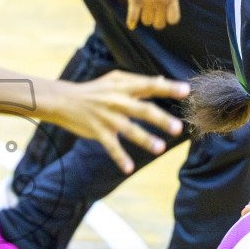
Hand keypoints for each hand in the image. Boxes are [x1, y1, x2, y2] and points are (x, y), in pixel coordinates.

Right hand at [49, 71, 188, 173]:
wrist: (63, 100)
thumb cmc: (93, 90)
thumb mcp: (114, 80)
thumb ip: (138, 81)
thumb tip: (162, 80)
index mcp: (123, 86)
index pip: (149, 85)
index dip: (168, 88)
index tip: (186, 91)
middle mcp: (117, 101)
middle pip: (142, 110)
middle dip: (161, 119)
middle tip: (178, 128)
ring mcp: (107, 117)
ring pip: (129, 129)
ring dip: (145, 139)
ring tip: (160, 148)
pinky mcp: (97, 131)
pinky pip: (111, 146)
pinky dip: (120, 157)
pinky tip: (129, 169)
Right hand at [125, 0, 179, 29]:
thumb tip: (170, 9)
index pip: (173, 19)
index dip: (168, 19)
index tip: (164, 13)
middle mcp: (161, 1)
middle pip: (159, 24)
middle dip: (155, 21)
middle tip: (152, 13)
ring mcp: (148, 0)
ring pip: (146, 22)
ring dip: (144, 18)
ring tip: (142, 10)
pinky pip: (133, 17)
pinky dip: (131, 22)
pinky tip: (131, 24)